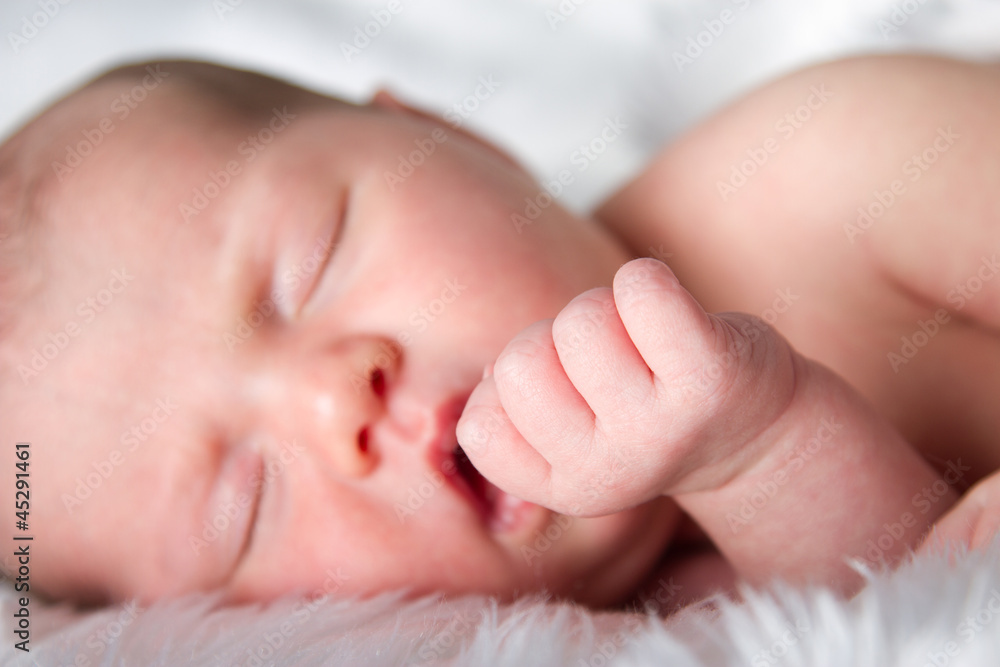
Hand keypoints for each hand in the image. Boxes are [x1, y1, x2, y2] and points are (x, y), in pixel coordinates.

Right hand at [456, 258, 795, 515]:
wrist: (755, 427)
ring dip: (605, 309)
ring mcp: (660, 425)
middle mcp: (610, 468)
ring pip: (577, 320)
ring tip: (644, 341)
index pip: (480, 428)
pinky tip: (670, 309)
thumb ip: (515, 409)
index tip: (565, 395)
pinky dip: (645, 279)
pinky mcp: (709, 374)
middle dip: (554, 342)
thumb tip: (491, 372)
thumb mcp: (567, 434)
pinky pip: (639, 289)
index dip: (513, 392)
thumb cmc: (642, 408)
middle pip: (519, 361)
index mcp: (566, 488)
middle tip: (609, 360)